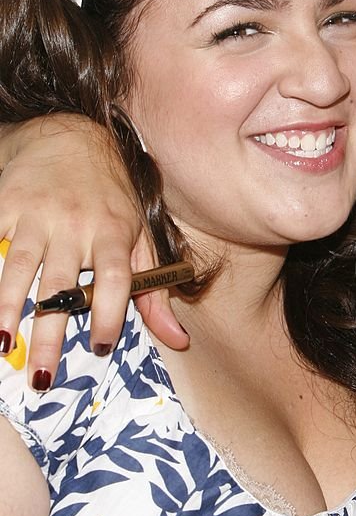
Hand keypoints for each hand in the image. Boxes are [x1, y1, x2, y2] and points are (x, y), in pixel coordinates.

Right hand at [0, 115, 187, 386]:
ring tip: (1, 345)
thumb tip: (177, 340)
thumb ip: (154, 289)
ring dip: (6, 308)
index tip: (100, 346)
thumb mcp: (141, 235)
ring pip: (19, 267)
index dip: (109, 312)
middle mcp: (77, 224)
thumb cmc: (111, 195)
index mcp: (114, 232)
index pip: (115, 278)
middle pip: (62, 285)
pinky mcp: (6, 205)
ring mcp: (38, 215)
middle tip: (42, 378)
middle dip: (49, 333)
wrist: (71, 137)